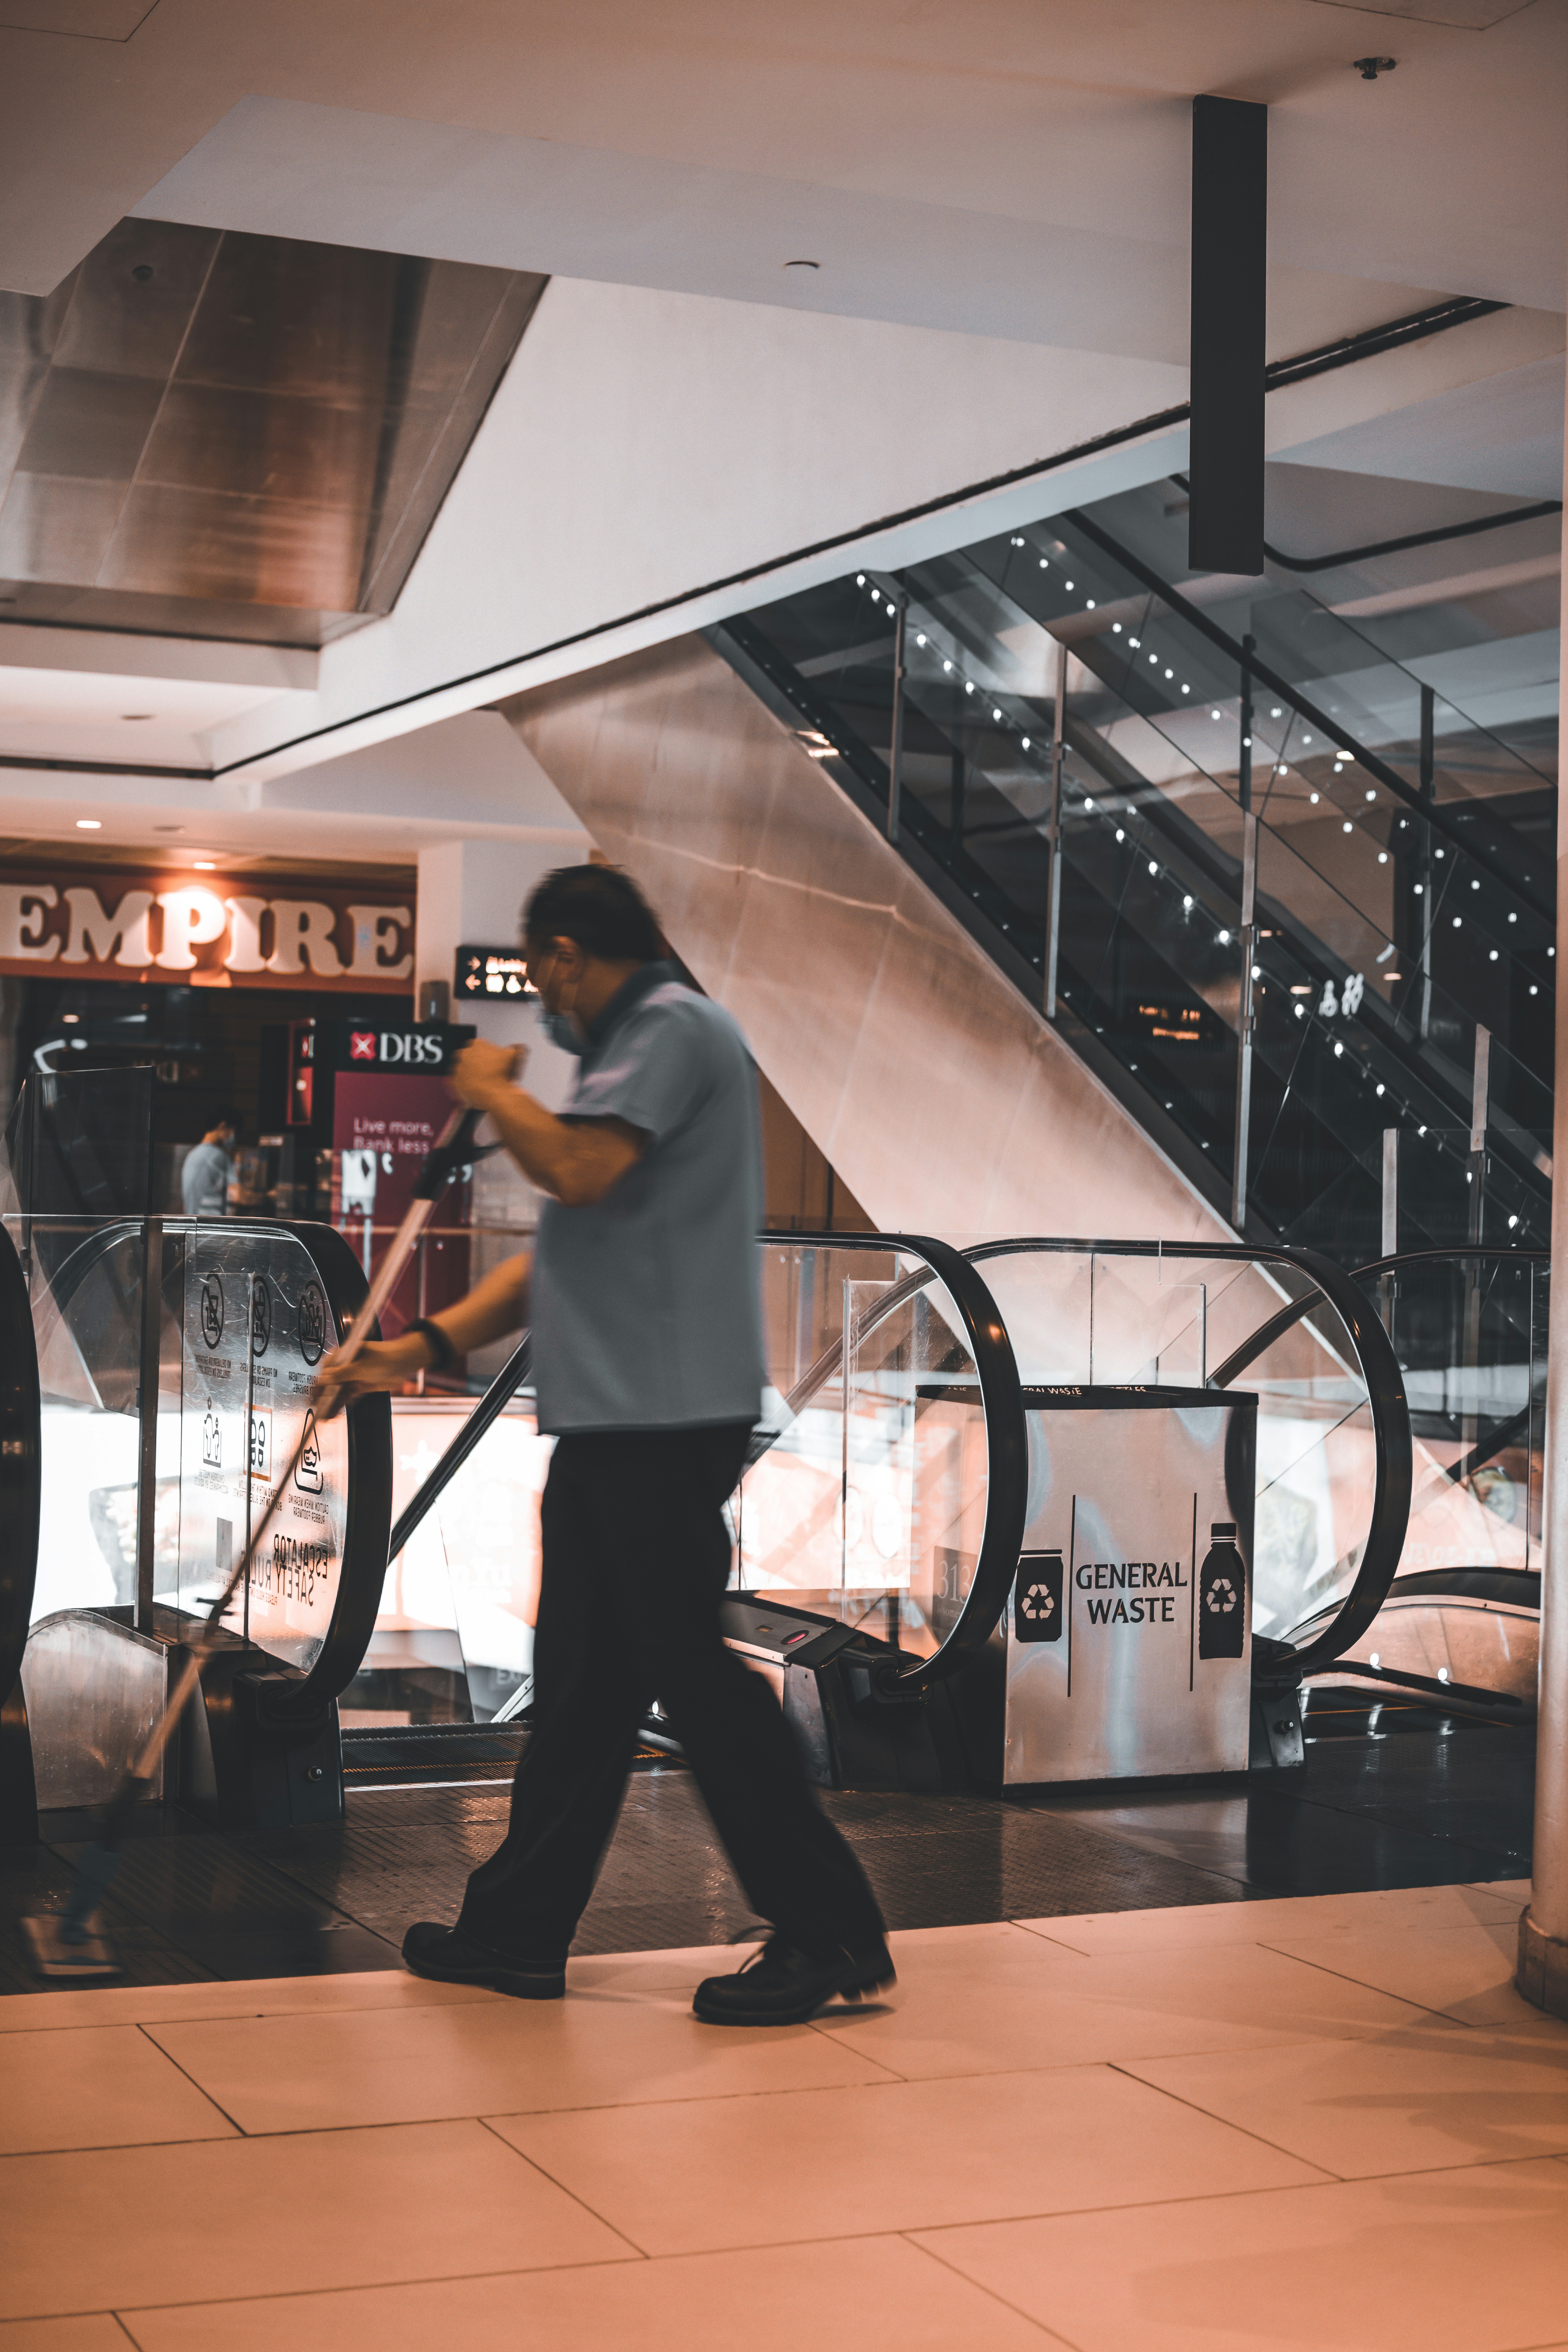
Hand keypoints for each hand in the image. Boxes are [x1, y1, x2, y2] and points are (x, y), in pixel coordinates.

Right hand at [313, 1333, 430, 1412]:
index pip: (325, 1370)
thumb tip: (324, 1379)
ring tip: (324, 1417)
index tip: (313, 1394)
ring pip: (336, 1392)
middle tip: (317, 1408)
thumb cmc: (384, 1357)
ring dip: (330, 1403)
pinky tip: (333, 1414)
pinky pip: (346, 1397)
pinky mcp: (358, 1386)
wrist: (402, 1363)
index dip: (318, 1383)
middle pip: (329, 1382)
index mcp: (342, 1355)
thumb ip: (341, 1374)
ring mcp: (351, 1377)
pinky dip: (340, 1405)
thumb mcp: (361, 1367)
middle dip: (323, 1396)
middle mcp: (344, 1366)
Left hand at [451, 1038, 522, 1108]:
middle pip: (467, 1056)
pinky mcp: (454, 1081)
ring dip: (468, 1074)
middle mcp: (464, 1054)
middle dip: (474, 1063)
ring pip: (461, 1069)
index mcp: (477, 1044)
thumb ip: (514, 1049)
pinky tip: (472, 1088)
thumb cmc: (503, 1075)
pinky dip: (463, 1085)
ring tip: (479, 1081)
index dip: (484, 1054)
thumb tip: (516, 1048)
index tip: (489, 1061)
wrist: (495, 1093)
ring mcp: (458, 1068)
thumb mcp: (514, 1056)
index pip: (478, 1046)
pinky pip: (456, 1082)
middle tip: (484, 1071)